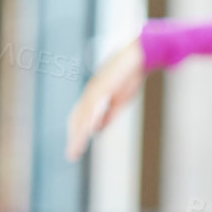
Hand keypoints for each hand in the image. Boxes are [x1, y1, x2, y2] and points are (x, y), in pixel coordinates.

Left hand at [65, 39, 145, 160]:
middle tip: (72, 155)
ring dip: (79, 133)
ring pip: (83, 114)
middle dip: (74, 138)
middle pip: (77, 118)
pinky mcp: (103, 85)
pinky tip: (89, 130)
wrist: (139, 56)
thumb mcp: (121, 100)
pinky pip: (94, 105)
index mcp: (94, 97)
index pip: (80, 119)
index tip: (75, 150)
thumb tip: (96, 129)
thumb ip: (109, 114)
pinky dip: (91, 119)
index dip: (77, 134)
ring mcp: (95, 89)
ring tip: (76, 148)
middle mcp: (90, 93)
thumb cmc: (131, 75)